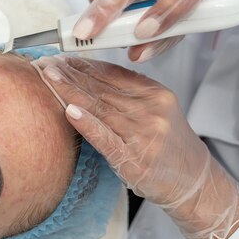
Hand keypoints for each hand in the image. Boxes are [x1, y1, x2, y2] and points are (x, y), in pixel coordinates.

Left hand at [34, 56, 238, 238]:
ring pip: (99, 107)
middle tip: (45, 63)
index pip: (112, 74)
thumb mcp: (155, 110)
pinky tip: (69, 111)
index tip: (60, 57)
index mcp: (155, 93)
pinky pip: (105, 138)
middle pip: (102, 88)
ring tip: (48, 77)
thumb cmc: (167, 145)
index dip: (83, 64)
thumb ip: (127, 93)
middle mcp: (150, 110)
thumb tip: (86, 74)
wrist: (193, 181)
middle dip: (69, 74)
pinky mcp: (133, 159)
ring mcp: (142, 134)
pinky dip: (86, 123)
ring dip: (70, 91)